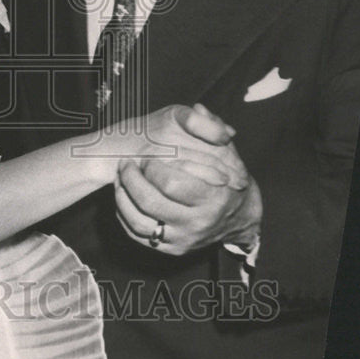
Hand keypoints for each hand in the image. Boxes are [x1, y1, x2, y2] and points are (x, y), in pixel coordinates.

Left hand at [114, 105, 261, 255]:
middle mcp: (198, 223)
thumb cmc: (228, 179)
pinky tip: (123, 197)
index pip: (172, 183)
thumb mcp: (228, 151)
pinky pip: (138, 235)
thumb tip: (198, 109)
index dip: (153, 168)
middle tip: (126, 164)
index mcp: (213, 199)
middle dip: (132, 179)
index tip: (146, 156)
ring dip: (123, 197)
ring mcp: (183, 239)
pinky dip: (125, 215)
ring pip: (139, 222)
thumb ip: (212, 128)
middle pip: (150, 202)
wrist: (239, 217)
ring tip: (120, 178)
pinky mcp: (172, 249)